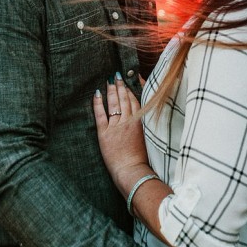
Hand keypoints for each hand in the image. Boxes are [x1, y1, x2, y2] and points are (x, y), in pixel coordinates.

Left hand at [93, 75, 148, 189]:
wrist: (132, 171)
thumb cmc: (142, 160)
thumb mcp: (149, 139)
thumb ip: (146, 126)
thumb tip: (145, 117)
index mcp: (140, 122)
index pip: (136, 101)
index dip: (132, 90)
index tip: (130, 81)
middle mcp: (128, 121)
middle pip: (124, 99)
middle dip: (121, 86)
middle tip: (117, 76)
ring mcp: (116, 126)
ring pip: (114, 103)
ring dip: (111, 90)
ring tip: (110, 81)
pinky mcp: (105, 133)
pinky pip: (100, 114)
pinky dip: (98, 103)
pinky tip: (97, 94)